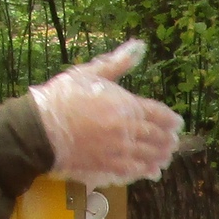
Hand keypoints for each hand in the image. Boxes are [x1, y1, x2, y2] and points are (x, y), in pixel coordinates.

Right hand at [29, 40, 183, 185]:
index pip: (158, 114)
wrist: (40, 129)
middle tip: (174, 142)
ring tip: (166, 157)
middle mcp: (127, 130)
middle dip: (167, 140)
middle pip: (156, 137)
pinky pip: (133, 170)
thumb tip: (139, 46)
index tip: (177, 123)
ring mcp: (118, 150)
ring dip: (160, 156)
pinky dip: (145, 171)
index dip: (170, 119)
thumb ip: (117, 63)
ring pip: (148, 155)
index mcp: (126, 105)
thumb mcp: (90, 73)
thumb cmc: (62, 97)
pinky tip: (151, 172)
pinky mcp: (107, 166)